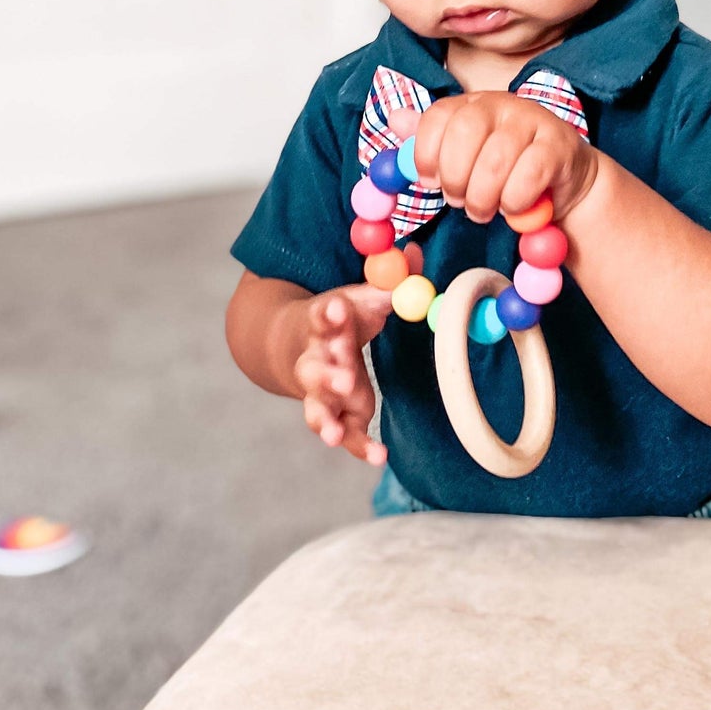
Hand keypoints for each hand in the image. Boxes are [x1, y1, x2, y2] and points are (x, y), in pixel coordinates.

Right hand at [292, 284, 393, 462]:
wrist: (296, 346)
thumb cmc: (339, 321)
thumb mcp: (359, 297)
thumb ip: (388, 282)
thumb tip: (414, 252)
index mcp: (321, 325)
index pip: (321, 317)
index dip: (328, 314)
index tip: (337, 307)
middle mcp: (314, 360)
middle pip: (314, 368)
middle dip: (328, 374)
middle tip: (345, 377)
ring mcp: (320, 392)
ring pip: (316, 407)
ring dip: (325, 419)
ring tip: (333, 435)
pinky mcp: (335, 415)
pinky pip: (344, 433)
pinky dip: (358, 446)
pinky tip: (379, 457)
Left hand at [411, 91, 599, 224]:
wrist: (564, 181)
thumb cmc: (507, 169)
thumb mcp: (465, 155)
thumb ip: (431, 139)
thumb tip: (395, 118)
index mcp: (472, 103)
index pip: (437, 116)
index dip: (425, 153)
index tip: (430, 182)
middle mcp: (501, 103)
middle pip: (464, 134)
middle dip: (455, 178)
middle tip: (459, 202)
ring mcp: (533, 120)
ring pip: (495, 161)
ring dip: (483, 198)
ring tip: (484, 211)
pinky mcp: (558, 146)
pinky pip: (528, 176)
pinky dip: (515, 202)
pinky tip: (515, 207)